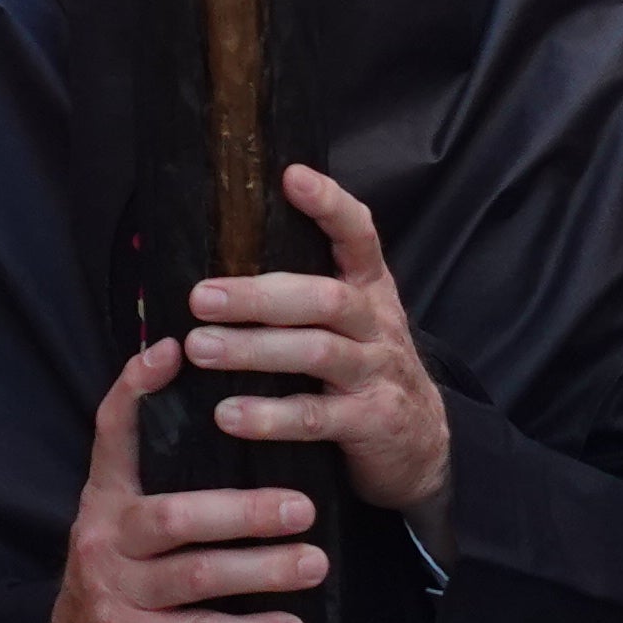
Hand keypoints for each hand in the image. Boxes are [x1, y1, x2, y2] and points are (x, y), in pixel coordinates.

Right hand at [40, 337, 326, 622]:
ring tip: (315, 563)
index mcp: (106, 497)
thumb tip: (240, 422)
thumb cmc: (122, 581)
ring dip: (262, 570)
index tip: (175, 349)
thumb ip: (165, 482)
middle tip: (305, 507)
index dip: (136, 389)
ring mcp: (115, 589)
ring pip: (196, 573)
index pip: (112, 431)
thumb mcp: (126, 526)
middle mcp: (104, 536)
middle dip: (244, 511)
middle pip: (175, 514)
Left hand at [191, 169, 453, 525]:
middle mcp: (377, 323)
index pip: (358, 234)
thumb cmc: (364, 372)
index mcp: (370, 289)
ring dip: (254, 350)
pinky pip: (317, 417)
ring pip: (317, 352)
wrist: (422, 446)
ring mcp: (378, 372)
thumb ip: (305, 294)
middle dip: (259, 294)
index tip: (291, 176)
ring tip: (199, 349)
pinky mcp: (372, 421)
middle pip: (324, 297)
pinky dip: (271, 416)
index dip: (329, 204)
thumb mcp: (350, 324)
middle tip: (200, 297)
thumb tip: (220, 266)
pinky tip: (228, 415)